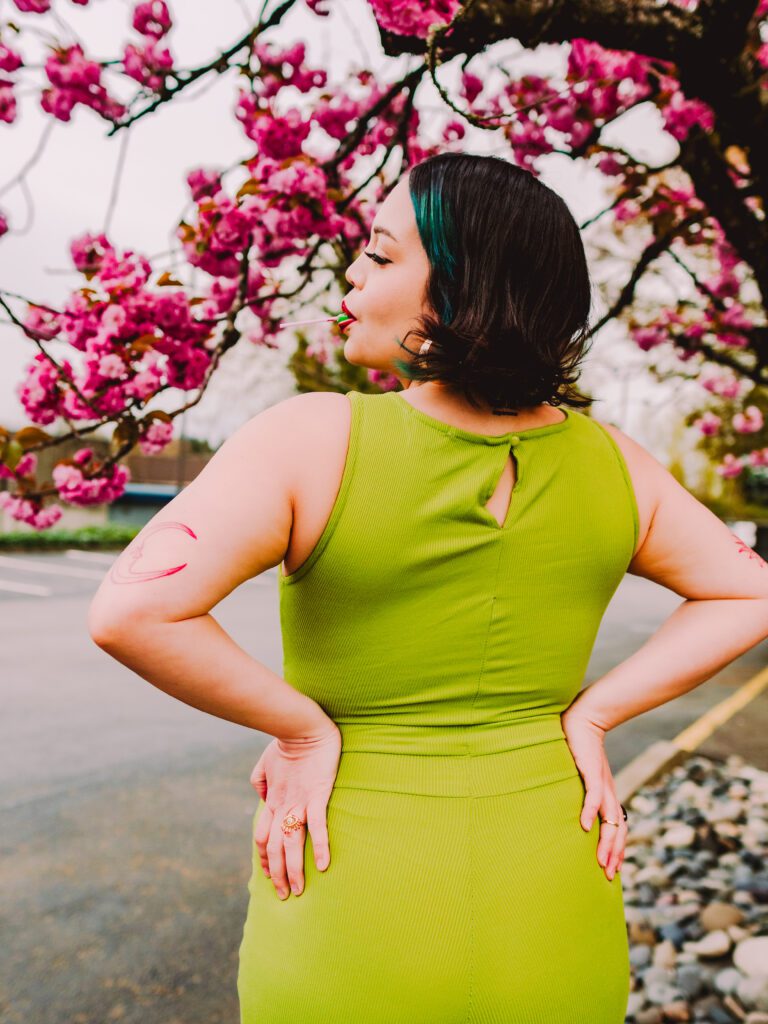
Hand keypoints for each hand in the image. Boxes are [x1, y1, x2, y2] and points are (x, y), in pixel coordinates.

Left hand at [250, 721, 341, 899]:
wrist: (300, 726)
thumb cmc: (284, 742)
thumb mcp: (266, 764)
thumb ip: (261, 781)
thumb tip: (261, 794)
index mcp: (271, 801)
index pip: (263, 837)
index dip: (264, 858)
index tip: (267, 875)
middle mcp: (282, 806)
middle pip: (275, 847)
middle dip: (277, 874)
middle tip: (283, 895)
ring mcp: (299, 802)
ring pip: (292, 842)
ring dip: (294, 869)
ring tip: (297, 890)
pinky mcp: (317, 794)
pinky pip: (318, 824)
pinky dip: (320, 844)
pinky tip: (324, 865)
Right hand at [560, 707, 625, 880]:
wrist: (584, 718)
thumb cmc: (579, 747)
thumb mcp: (581, 775)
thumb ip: (580, 792)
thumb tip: (574, 813)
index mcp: (608, 796)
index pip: (618, 828)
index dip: (616, 849)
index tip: (612, 871)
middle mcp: (609, 793)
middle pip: (618, 829)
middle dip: (614, 854)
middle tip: (609, 876)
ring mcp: (602, 783)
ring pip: (610, 818)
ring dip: (607, 842)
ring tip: (603, 862)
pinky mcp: (592, 771)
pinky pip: (593, 796)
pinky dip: (590, 812)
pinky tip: (586, 827)